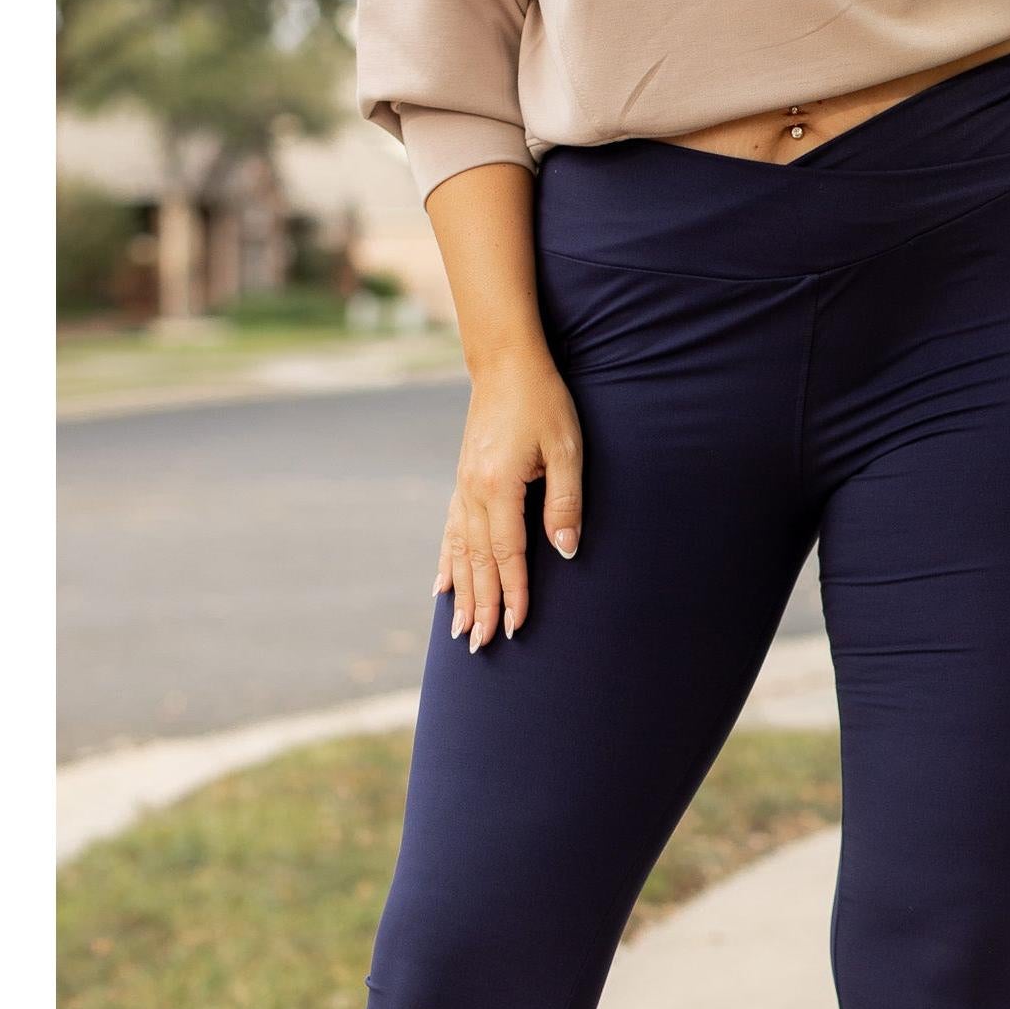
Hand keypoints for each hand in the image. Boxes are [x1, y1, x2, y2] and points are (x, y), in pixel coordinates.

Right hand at [436, 347, 583, 651]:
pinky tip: (442, 586)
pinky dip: (447, 562)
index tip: (516, 626)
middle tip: (481, 646)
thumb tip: (565, 550)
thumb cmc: (544, 402)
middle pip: (477, 561)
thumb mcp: (567, 448)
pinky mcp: (464, 480)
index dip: (513, 593)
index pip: (507, 554)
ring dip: (461, 593)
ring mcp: (463, 487)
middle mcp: (473, 491)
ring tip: (459, 630)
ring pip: (459, 551)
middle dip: (481, 606)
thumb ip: (566, 501)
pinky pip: (450, 530)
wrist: (506, 362)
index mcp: (499, 486)